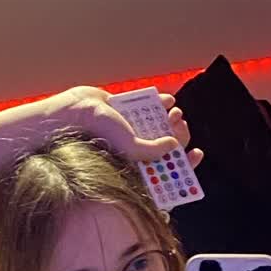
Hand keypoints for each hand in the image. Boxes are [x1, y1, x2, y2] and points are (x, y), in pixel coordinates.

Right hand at [45, 85, 204, 168]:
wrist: (74, 112)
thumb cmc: (96, 134)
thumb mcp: (130, 147)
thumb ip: (154, 150)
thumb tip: (175, 145)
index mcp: (135, 164)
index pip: (164, 169)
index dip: (183, 165)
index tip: (196, 154)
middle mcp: (133, 148)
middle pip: (164, 145)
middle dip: (177, 135)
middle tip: (181, 125)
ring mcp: (130, 128)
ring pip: (158, 125)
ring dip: (170, 119)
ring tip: (175, 113)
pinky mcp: (126, 110)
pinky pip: (148, 106)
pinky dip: (160, 102)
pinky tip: (168, 100)